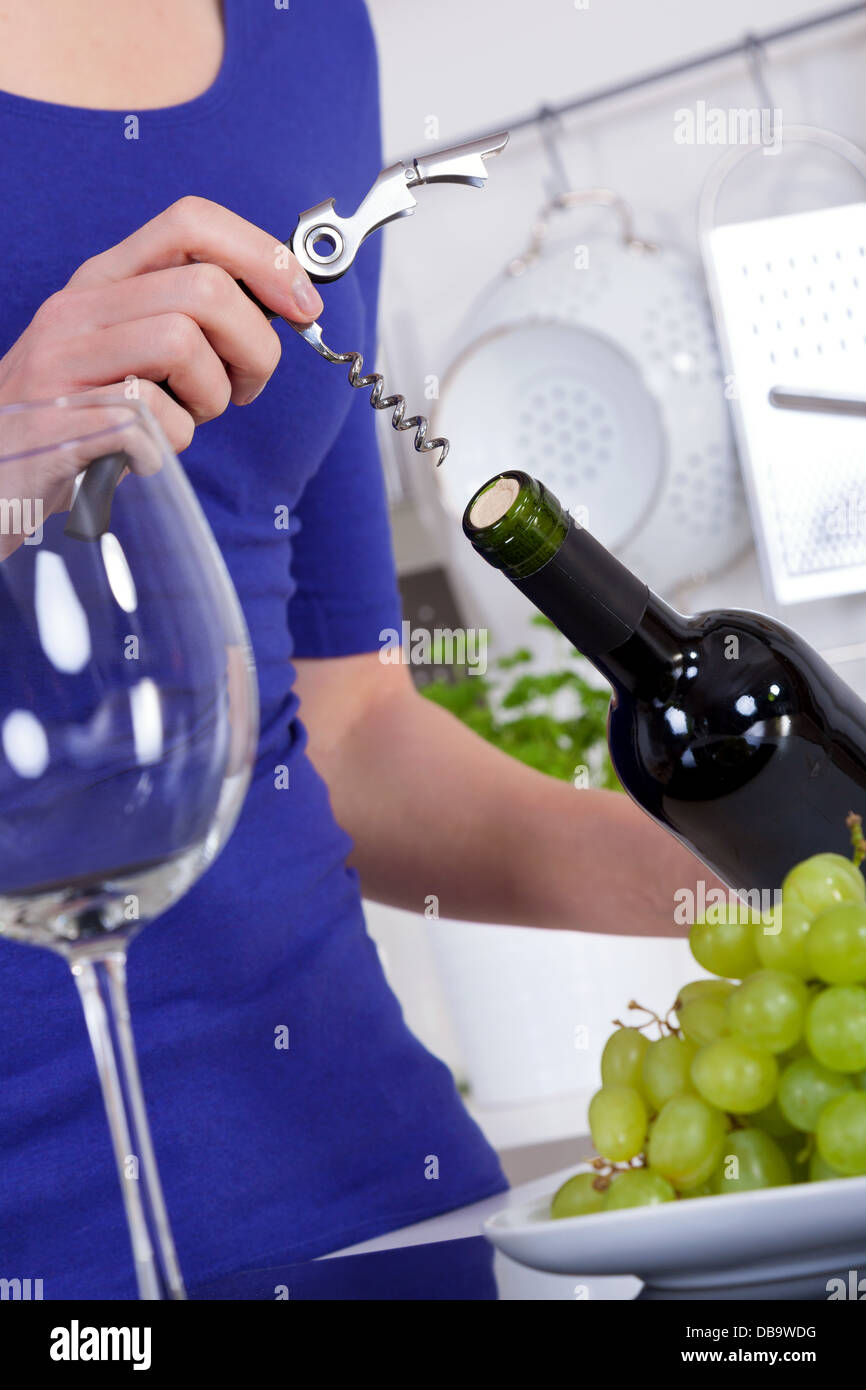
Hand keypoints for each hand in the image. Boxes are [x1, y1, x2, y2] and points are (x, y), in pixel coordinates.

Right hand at [0, 195, 323, 454]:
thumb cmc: (77, 420)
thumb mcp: (126, 352)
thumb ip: (186, 321)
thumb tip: (282, 305)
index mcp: (103, 282)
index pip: (191, 222)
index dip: (264, 256)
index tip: (302, 305)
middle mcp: (78, 310)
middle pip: (205, 289)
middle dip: (254, 347)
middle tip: (242, 388)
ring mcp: (64, 364)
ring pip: (182, 344)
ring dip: (212, 396)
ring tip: (188, 418)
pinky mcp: (62, 423)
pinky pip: (154, 419)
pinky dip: (172, 443)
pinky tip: (148, 452)